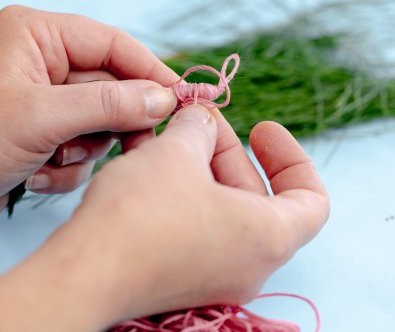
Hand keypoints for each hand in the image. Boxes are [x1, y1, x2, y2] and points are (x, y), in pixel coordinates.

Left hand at [0, 5, 177, 235]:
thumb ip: (110, 104)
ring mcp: (44, 98)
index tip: (185, 98)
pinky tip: (34, 175)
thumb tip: (164, 99)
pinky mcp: (44, 130)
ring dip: (84, 149)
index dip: (151, 71)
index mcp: (37, 35)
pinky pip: (83, 145)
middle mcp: (44, 61)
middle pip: (112, 86)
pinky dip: (68, 166)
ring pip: (101, 121)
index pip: (113, 44)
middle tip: (132, 149)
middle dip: (113, 123)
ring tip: (52, 161)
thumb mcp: (44, 118)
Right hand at [0, 105, 328, 330]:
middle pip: (255, 196)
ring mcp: (211, 274)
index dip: (292, 157)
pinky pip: (190, 223)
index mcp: (268, 237)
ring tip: (165, 129)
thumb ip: (198, 129)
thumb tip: (201, 122)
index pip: (312, 199)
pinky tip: (146, 154)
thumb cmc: (142, 214)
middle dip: (225, 149)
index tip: (262, 128)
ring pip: (217, 207)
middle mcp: (247, 263)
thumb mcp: (176, 152)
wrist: (83, 273)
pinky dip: (177, 188)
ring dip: (195, 164)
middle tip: (197, 118)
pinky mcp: (177, 275)